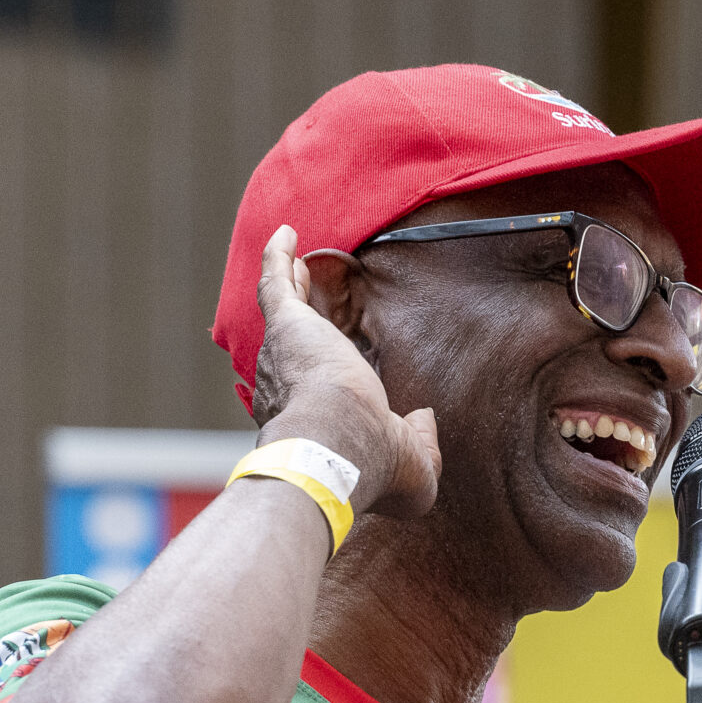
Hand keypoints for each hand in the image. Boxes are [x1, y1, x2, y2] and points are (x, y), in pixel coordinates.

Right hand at [251, 225, 439, 519]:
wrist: (338, 446)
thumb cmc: (370, 466)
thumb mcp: (415, 468)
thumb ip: (422, 442)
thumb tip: (425, 417)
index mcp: (312, 423)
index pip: (311, 399)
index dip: (315, 385)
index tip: (322, 373)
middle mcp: (286, 389)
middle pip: (289, 351)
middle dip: (293, 328)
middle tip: (297, 299)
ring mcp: (283, 354)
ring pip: (282, 312)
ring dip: (287, 285)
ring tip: (291, 263)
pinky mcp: (287, 324)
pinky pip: (276, 281)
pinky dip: (279, 257)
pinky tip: (287, 234)